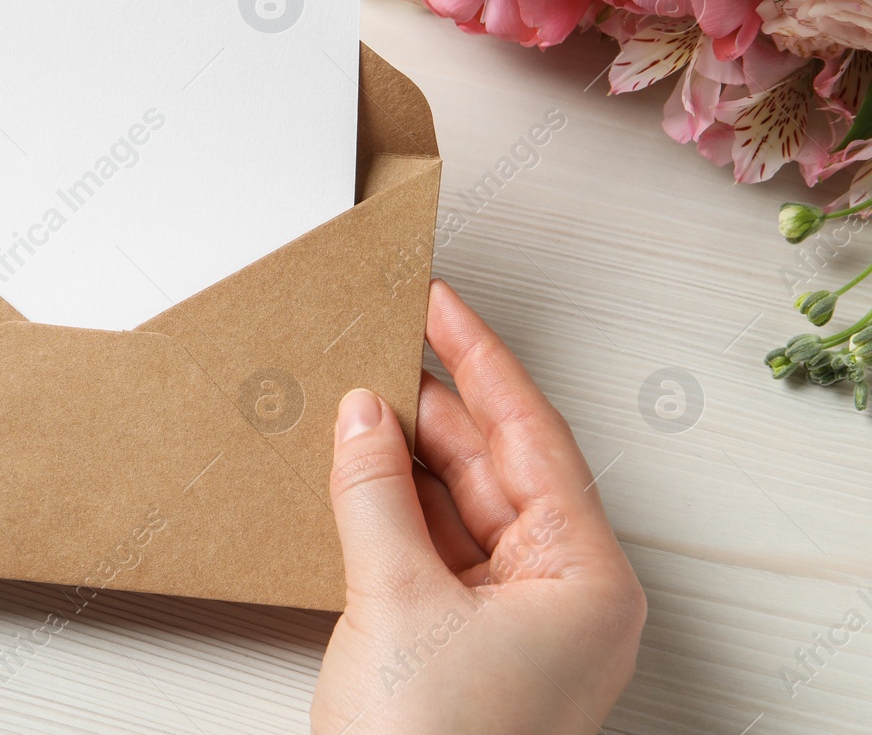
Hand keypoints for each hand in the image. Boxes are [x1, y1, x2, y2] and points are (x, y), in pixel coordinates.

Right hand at [311, 280, 645, 733]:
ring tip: (353, 393)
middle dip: (432, 404)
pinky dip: (392, 503)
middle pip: (495, 464)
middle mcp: (562, 592)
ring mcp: (514, 619)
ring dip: (404, 453)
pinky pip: (433, 544)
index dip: (479, 359)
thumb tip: (358, 411)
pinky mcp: (465, 639)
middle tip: (374, 341)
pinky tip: (355, 464)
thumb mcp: (393, 599)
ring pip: (459, 502)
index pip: (531, 435)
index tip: (438, 301)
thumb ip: (373, 490)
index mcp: (586, 578)